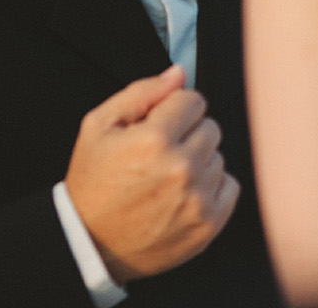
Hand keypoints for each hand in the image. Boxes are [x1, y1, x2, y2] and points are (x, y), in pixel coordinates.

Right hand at [63, 66, 240, 283]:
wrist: (87, 244)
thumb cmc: (92, 185)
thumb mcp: (99, 127)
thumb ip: (141, 92)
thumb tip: (178, 74)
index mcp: (154, 140)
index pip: (194, 100)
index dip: (173, 110)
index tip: (158, 125)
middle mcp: (180, 168)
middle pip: (210, 127)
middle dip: (187, 134)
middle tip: (159, 155)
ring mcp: (197, 198)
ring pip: (219, 156)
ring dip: (198, 161)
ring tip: (166, 178)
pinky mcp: (208, 224)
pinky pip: (230, 185)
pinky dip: (211, 187)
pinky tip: (183, 193)